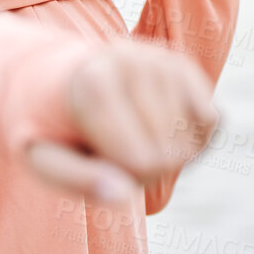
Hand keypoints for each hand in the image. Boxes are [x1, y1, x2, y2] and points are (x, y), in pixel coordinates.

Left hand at [25, 40, 218, 201]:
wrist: (54, 77)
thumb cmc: (48, 126)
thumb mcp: (42, 158)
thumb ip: (78, 179)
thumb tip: (122, 194)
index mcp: (92, 84)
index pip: (141, 161)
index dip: (122, 181)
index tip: (94, 165)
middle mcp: (131, 61)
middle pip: (169, 155)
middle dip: (144, 171)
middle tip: (109, 154)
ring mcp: (159, 59)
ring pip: (191, 141)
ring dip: (166, 157)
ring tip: (129, 138)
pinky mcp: (180, 64)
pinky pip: (211, 120)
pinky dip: (192, 139)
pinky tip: (158, 130)